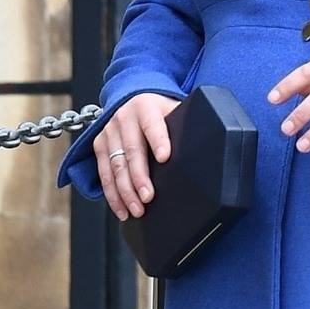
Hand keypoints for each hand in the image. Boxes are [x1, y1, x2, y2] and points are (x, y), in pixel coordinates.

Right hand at [94, 93, 179, 220]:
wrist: (132, 98)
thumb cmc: (158, 110)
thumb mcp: (172, 110)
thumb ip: (184, 125)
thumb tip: (209, 149)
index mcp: (146, 108)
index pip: (153, 125)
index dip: (158, 141)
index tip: (165, 157)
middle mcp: (124, 118)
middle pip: (132, 151)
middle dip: (139, 177)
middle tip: (148, 197)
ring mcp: (109, 132)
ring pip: (116, 166)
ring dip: (125, 191)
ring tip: (137, 209)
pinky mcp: (99, 145)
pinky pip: (104, 174)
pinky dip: (112, 195)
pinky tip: (122, 208)